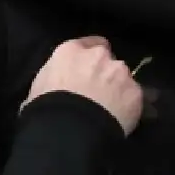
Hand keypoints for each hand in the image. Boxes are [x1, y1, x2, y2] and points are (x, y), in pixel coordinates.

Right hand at [26, 37, 143, 133]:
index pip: (89, 43)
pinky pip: (134, 95)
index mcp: (71, 51)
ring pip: (123, 76)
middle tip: (97, 92)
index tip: (88, 69)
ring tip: (110, 108)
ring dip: (118, 87)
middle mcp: (99, 55)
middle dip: (104, 72)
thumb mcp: (39, 87)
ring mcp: (120, 72)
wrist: (68, 131)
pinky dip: (129, 104)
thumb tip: (60, 85)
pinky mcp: (135, 91)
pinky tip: (120, 117)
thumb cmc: (45, 110)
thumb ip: (55, 77)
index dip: (90, 57)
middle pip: (108, 59)